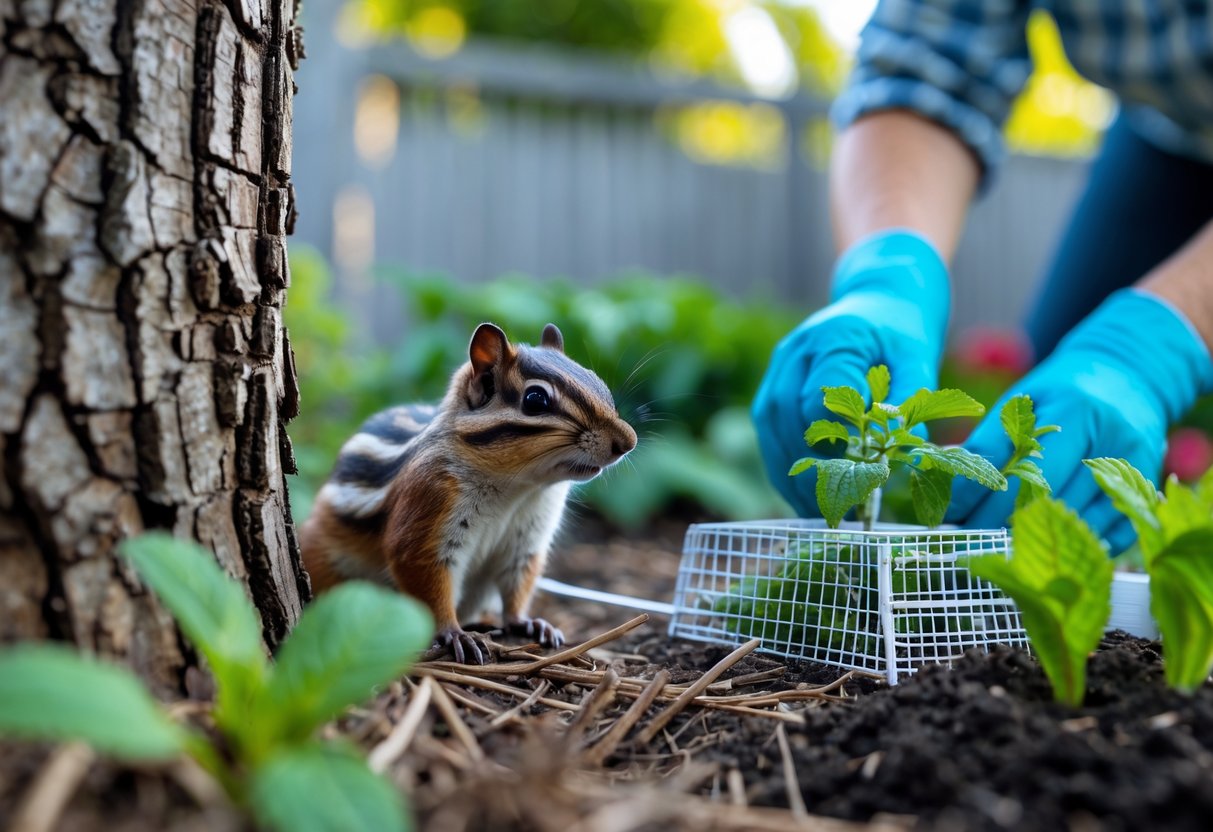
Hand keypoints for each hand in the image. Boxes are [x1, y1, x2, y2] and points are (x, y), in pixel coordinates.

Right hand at [753, 230, 949, 515]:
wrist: (879, 297)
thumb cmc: (901, 331)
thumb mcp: (918, 357)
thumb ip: (912, 398)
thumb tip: (909, 447)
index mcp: (835, 337)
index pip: (821, 398)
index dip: (835, 441)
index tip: (858, 475)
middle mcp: (798, 349)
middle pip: (787, 415)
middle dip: (807, 465)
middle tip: (830, 508)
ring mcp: (781, 364)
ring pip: (770, 424)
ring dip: (786, 469)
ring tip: (810, 509)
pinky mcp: (774, 380)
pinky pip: (768, 426)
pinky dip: (781, 460)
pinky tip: (798, 491)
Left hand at [949, 290, 1212, 550]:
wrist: (1129, 374)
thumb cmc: (1063, 390)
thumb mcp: (1024, 399)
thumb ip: (992, 439)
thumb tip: (947, 477)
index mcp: (1074, 408)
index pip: (1017, 464)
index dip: (977, 494)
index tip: (947, 514)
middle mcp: (1109, 439)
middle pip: (1045, 497)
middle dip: (996, 523)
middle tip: (964, 539)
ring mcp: (1136, 466)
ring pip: (1076, 520)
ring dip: (1031, 540)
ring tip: (991, 550)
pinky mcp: (1149, 487)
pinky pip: (1112, 532)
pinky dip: (1076, 545)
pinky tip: (1044, 550)